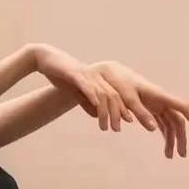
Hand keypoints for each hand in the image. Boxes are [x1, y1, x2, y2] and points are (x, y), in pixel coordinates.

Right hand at [34, 46, 188, 157]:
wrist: (46, 60)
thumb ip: (88, 104)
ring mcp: (90, 74)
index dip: (133, 110)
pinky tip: (98, 110)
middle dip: (129, 113)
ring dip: (109, 112)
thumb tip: (97, 116)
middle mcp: (101, 75)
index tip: (141, 124)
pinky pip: (88, 87)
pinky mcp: (76, 74)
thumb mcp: (78, 95)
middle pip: (120, 96)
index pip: (124, 96)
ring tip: (111, 127)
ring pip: (106, 95)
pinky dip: (94, 99)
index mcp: (105, 79)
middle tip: (133, 128)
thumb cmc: (64, 78)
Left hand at [86, 60, 188, 157]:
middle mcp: (161, 100)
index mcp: (159, 95)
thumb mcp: (129, 99)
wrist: (111, 74)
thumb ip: (141, 113)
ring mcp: (157, 104)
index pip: (182, 107)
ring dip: (171, 139)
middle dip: (180, 138)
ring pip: (170, 124)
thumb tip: (153, 130)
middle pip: (177, 121)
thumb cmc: (120, 83)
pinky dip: (164, 134)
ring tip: (170, 156)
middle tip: (181, 155)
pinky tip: (165, 147)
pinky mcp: (151, 108)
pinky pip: (162, 123)